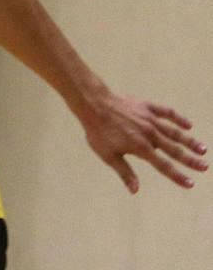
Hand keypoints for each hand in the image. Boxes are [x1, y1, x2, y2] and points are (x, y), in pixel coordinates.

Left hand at [81, 91, 207, 191]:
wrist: (93, 104)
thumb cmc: (98, 131)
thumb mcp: (108, 155)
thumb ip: (124, 172)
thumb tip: (135, 190)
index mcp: (140, 147)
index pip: (163, 166)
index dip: (177, 176)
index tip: (190, 184)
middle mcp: (149, 134)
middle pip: (174, 150)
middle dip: (190, 160)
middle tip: (204, 167)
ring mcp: (149, 119)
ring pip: (174, 132)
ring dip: (189, 141)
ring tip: (203, 149)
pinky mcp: (146, 106)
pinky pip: (166, 112)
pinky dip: (178, 118)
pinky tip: (188, 125)